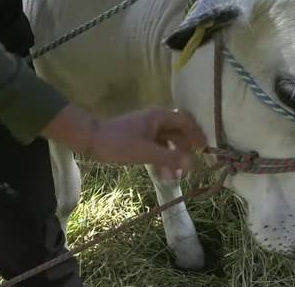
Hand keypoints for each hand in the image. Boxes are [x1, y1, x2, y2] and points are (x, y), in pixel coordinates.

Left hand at [42, 106, 206, 177]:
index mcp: (159, 117)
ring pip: (169, 142)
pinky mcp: (142, 139)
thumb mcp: (145, 152)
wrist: (90, 141)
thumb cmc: (117, 143)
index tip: (204, 150)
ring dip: (174, 158)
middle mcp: (156, 120)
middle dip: (185, 152)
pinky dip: (163, 160)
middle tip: (189, 170)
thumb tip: (192, 164)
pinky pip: (159, 148)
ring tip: (176, 178)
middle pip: (179, 133)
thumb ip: (169, 158)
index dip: (197, 135)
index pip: (185, 121)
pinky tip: (163, 175)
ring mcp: (149, 129)